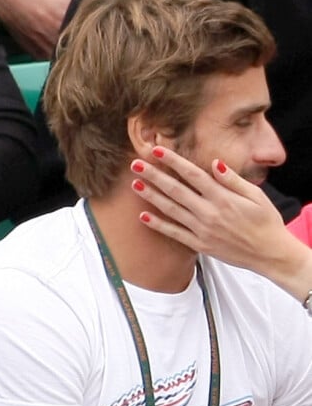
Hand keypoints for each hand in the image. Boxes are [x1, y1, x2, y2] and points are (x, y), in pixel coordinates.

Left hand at [129, 146, 296, 270]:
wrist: (271, 255)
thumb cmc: (266, 222)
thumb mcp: (256, 196)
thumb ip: (233, 180)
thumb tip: (214, 163)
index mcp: (223, 198)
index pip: (192, 174)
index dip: (173, 161)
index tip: (156, 150)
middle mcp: (209, 213)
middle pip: (175, 190)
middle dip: (154, 175)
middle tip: (135, 164)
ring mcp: (202, 230)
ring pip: (171, 210)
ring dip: (151, 196)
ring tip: (134, 184)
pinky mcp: (199, 244)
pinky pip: (174, 233)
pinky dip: (158, 224)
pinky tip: (143, 215)